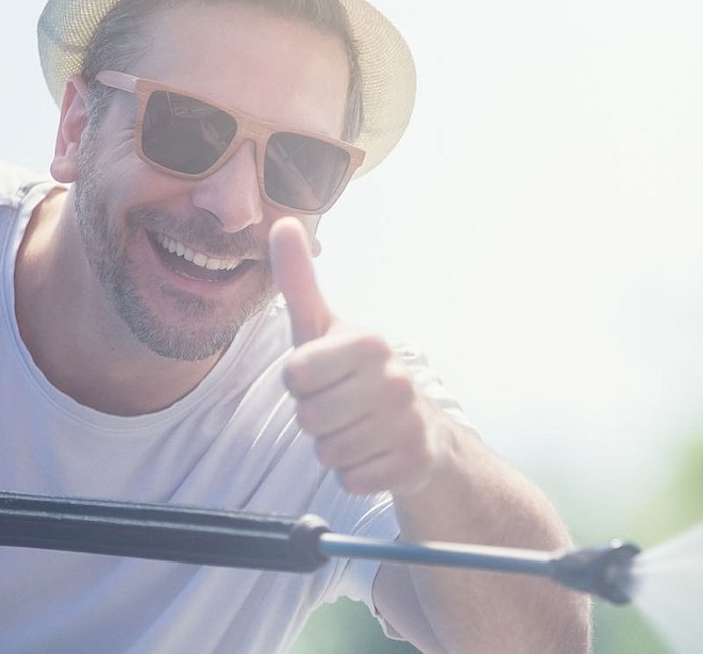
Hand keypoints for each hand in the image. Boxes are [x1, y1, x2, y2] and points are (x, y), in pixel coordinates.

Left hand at [270, 217, 449, 496]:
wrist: (420, 429)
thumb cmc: (357, 376)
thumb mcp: (324, 329)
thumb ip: (299, 280)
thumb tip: (282, 221)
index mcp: (370, 342)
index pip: (295, 375)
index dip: (300, 384)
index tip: (323, 376)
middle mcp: (396, 379)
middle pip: (309, 419)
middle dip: (316, 420)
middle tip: (342, 408)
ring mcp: (408, 423)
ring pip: (329, 453)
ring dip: (335, 448)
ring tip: (359, 430)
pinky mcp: (413, 463)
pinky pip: (351, 481)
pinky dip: (356, 474)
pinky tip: (374, 454)